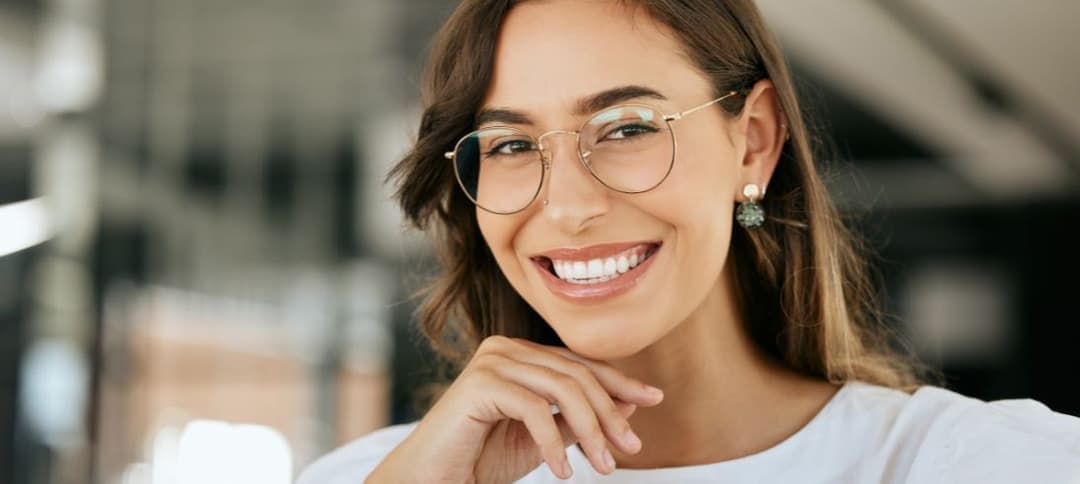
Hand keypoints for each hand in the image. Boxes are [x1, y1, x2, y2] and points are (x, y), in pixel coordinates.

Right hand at [369, 335, 664, 482]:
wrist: (432, 479)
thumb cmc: (481, 459)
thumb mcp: (544, 438)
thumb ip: (578, 418)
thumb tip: (630, 404)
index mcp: (520, 354)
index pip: (580, 363)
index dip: (619, 381)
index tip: (654, 398)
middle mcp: (506, 348)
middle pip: (577, 374)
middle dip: (609, 413)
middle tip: (631, 448)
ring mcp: (492, 361)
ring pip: (563, 389)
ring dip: (591, 431)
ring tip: (604, 466)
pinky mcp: (480, 383)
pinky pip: (536, 409)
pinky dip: (554, 443)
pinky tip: (563, 471)